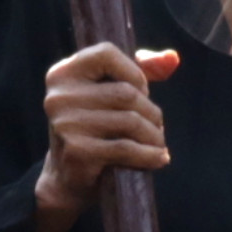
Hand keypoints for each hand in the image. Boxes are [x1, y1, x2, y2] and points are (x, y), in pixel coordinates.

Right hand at [32, 43, 178, 231]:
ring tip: (158, 144)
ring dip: (154, 135)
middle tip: (156, 127)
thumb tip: (173, 58)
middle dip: (151, 111)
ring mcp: (66, 124)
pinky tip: (158, 158)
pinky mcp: (77, 151)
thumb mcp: (110, 93)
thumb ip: (141, 70)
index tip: (142, 92)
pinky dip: (149, 154)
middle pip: (125, 93)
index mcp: (63, 73)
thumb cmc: (94, 129)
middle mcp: (59, 96)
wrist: (66, 178)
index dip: (134, 72)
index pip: (106, 53)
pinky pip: (126, 148)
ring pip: (130, 121)